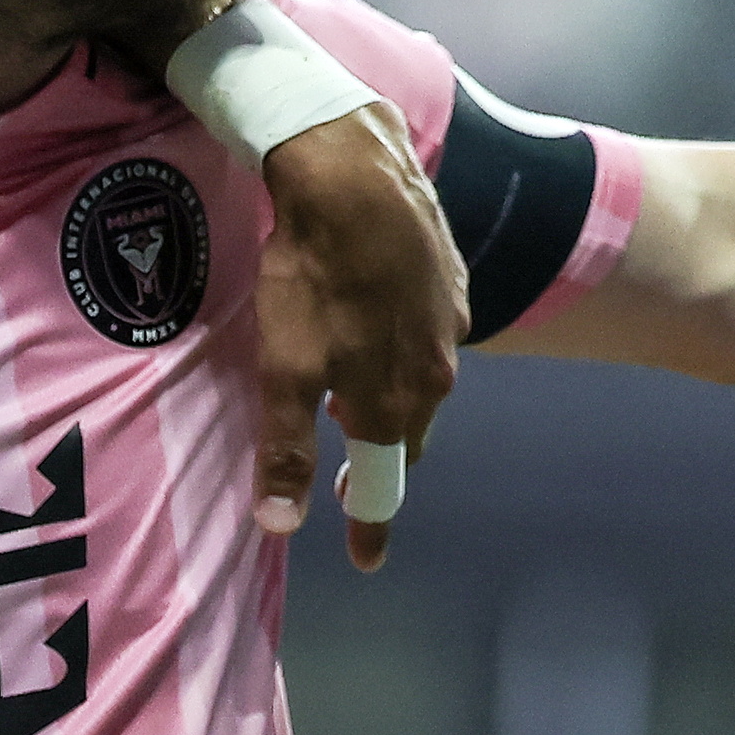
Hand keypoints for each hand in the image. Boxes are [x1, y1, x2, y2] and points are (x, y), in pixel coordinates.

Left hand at [258, 106, 464, 568]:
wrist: (357, 175)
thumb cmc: (314, 276)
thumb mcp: (286, 369)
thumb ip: (289, 448)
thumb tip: (283, 527)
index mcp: (395, 404)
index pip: (386, 483)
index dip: (372, 522)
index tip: (366, 559)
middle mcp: (436, 374)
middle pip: (408, 435)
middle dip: (380, 460)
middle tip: (347, 471)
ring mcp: (450, 324)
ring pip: (422, 383)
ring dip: (392, 401)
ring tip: (354, 397)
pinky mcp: (451, 279)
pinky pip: (429, 334)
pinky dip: (404, 349)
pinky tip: (381, 329)